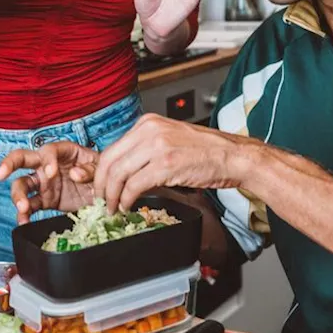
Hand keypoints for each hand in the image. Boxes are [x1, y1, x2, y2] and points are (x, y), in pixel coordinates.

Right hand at [0, 141, 98, 224]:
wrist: (106, 195)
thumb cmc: (102, 173)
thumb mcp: (101, 168)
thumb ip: (90, 170)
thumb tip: (75, 173)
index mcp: (64, 152)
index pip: (49, 150)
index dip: (47, 160)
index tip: (52, 173)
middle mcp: (48, 165)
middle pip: (23, 159)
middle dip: (9, 163)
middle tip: (0, 173)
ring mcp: (44, 183)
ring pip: (22, 184)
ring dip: (17, 195)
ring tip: (22, 207)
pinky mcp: (44, 200)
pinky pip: (30, 206)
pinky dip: (24, 214)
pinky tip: (24, 221)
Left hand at [94, 114, 257, 211]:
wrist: (232, 156)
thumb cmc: (206, 151)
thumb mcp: (169, 140)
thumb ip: (145, 150)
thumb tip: (122, 171)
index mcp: (148, 123)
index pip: (111, 148)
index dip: (101, 173)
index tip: (101, 187)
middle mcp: (150, 130)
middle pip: (109, 161)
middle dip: (101, 186)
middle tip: (102, 201)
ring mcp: (158, 147)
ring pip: (118, 174)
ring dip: (112, 196)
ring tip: (114, 208)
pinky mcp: (166, 165)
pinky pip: (134, 186)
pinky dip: (127, 200)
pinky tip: (129, 206)